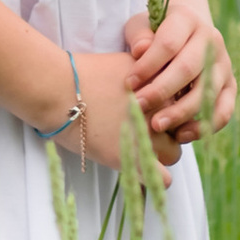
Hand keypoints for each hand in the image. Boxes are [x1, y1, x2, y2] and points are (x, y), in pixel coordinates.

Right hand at [62, 44, 176, 172]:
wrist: (57, 90)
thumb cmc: (84, 74)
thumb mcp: (124, 61)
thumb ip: (149, 69)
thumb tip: (159, 80)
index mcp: (161, 86)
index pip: (182, 103)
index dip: (168, 108)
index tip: (154, 110)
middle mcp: (162, 110)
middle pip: (180, 127)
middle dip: (166, 129)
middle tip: (141, 128)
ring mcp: (151, 136)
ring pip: (173, 153)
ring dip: (159, 151)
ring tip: (136, 146)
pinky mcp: (135, 159)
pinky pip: (161, 178)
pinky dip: (154, 177)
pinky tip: (141, 171)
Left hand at [122, 3, 238, 146]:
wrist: (183, 36)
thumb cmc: (154, 34)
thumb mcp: (140, 26)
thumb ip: (138, 36)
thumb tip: (140, 50)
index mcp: (187, 19)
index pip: (168, 43)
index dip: (148, 65)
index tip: (128, 84)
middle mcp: (211, 39)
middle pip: (187, 68)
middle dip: (160, 91)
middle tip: (137, 107)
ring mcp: (224, 63)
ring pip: (206, 92)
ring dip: (180, 113)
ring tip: (156, 125)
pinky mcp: (231, 86)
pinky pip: (223, 111)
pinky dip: (204, 127)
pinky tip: (180, 135)